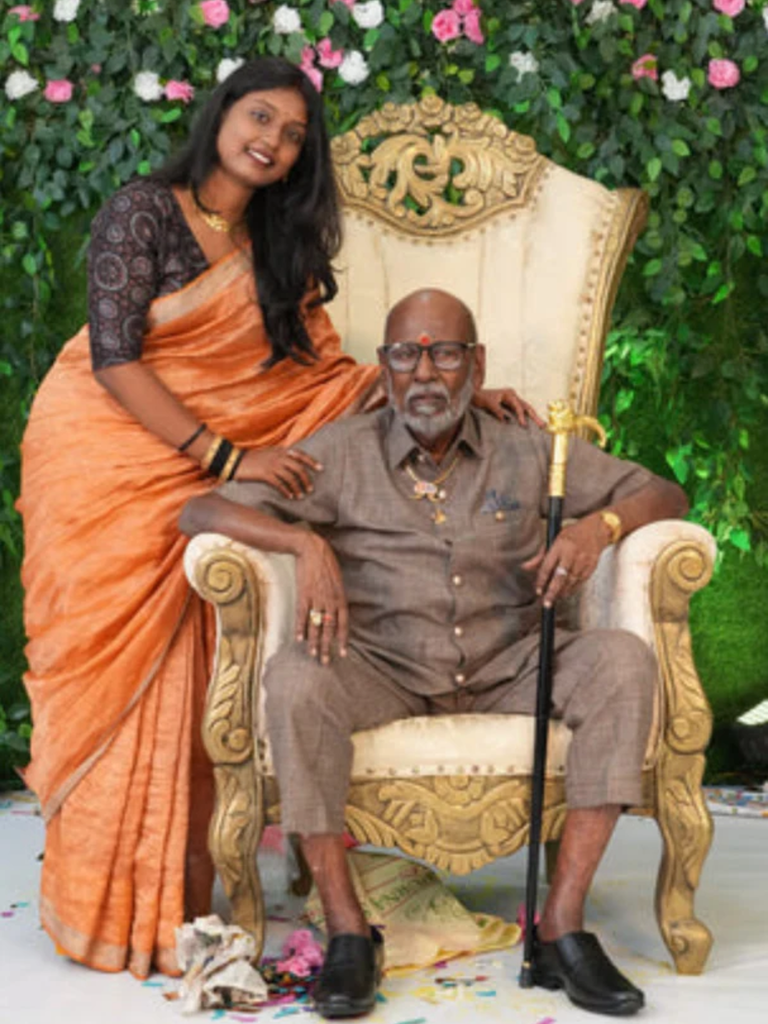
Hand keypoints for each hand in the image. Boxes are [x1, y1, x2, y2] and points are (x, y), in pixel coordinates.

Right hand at [234, 446, 320, 498]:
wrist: (235, 461)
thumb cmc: (252, 458)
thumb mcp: (268, 452)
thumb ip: (281, 455)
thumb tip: (293, 460)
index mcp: (281, 450)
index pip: (301, 455)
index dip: (312, 462)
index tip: (321, 469)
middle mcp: (278, 457)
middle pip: (299, 468)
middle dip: (306, 480)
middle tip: (310, 489)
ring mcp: (272, 465)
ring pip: (291, 478)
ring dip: (298, 488)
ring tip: (301, 496)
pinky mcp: (265, 474)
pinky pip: (280, 484)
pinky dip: (286, 491)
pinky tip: (290, 497)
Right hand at [294, 533, 348, 663]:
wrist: (312, 549)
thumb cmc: (327, 563)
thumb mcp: (338, 580)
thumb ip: (338, 596)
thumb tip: (336, 610)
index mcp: (340, 597)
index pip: (343, 623)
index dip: (342, 639)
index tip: (342, 653)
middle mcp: (330, 600)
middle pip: (329, 628)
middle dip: (327, 646)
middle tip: (326, 662)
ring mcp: (316, 598)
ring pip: (316, 625)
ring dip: (314, 641)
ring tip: (313, 655)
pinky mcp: (303, 594)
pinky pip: (302, 615)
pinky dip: (300, 628)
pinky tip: (300, 639)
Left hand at [472, 388, 544, 427]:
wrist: (474, 395)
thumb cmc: (480, 398)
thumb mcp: (488, 403)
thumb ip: (497, 410)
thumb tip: (505, 420)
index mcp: (509, 393)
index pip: (518, 406)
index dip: (521, 416)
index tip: (523, 425)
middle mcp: (513, 395)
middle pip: (526, 406)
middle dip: (535, 416)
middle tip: (542, 425)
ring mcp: (513, 400)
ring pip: (526, 409)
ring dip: (533, 417)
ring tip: (542, 425)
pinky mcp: (510, 406)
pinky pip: (521, 412)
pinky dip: (527, 417)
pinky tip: (532, 424)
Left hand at [522, 516, 608, 607]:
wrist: (596, 530)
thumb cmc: (572, 534)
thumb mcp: (553, 539)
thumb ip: (540, 556)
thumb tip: (525, 567)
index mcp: (560, 546)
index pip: (547, 566)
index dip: (541, 580)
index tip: (538, 590)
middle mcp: (571, 554)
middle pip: (560, 577)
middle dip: (552, 592)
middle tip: (546, 603)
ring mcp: (582, 561)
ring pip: (570, 582)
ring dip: (561, 592)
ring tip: (554, 599)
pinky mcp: (591, 567)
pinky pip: (580, 582)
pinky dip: (572, 589)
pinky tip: (565, 593)